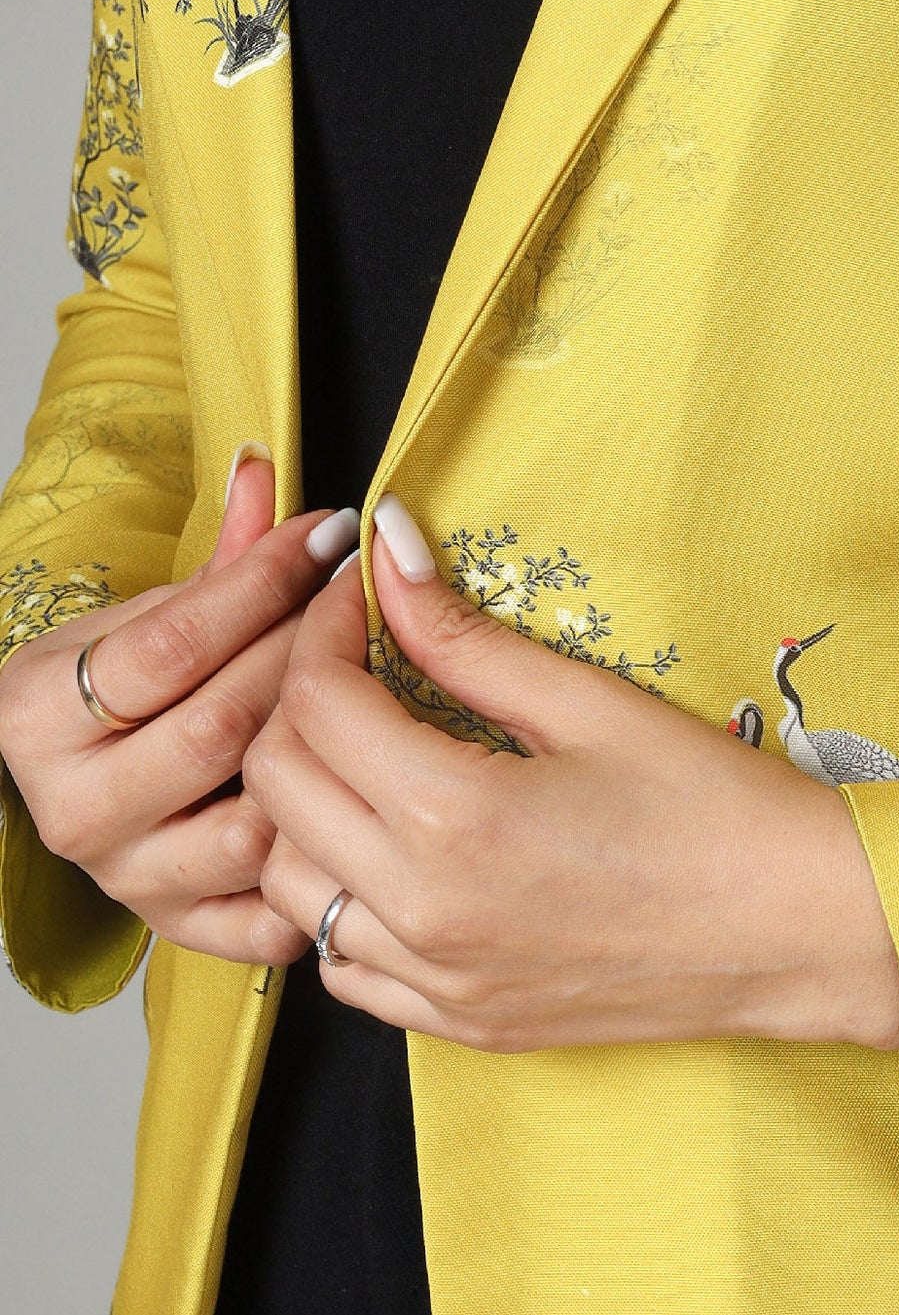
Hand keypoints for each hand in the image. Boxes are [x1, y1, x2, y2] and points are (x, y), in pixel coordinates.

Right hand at [0, 450, 360, 962]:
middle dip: (309, 654)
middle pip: (221, 727)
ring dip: (323, 752)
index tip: (332, 533)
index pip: (174, 644)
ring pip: (252, 823)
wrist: (83, 778)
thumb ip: (222, 553)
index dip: (265, 581)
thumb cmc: (128, 682)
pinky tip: (354, 801)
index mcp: (37, 715)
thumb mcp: (152, 611)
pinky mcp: (181, 929)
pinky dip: (319, 863)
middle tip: (365, 603)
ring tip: (366, 694)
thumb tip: (268, 464)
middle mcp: (74, 809)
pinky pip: (268, 916)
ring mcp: (127, 878)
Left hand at [246, 498, 898, 1054]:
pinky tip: (398, 849)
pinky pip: (338, 963)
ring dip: (308, 804)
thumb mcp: (588, 701)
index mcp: (454, 817)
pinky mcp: (455, 1023)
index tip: (362, 592)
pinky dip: (340, 898)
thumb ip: (466, 635)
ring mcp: (432, 980)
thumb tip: (391, 549)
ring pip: (288, 883)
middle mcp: (421, 910)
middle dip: (300, 702)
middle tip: (359, 657)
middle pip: (274, 788)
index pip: (315, 703)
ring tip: (374, 750)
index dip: (324, 628)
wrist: (798, 929)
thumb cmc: (714, 806)